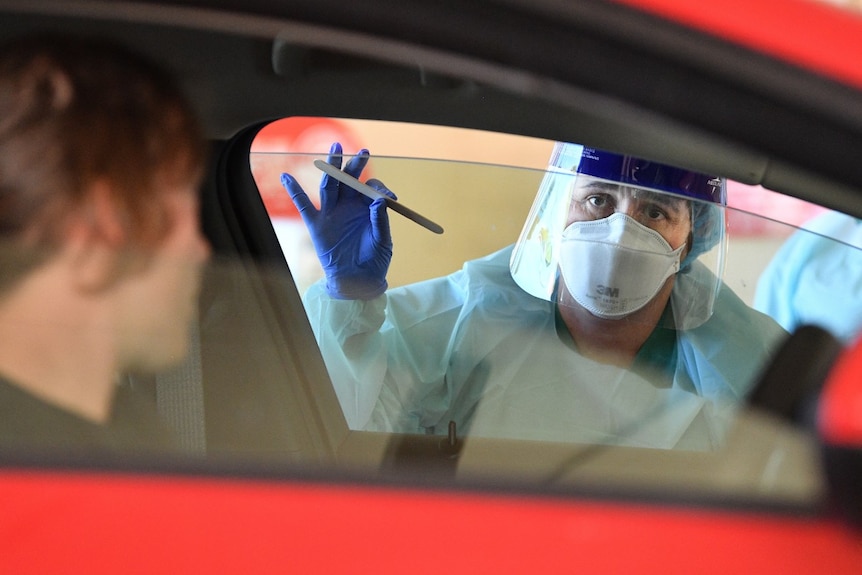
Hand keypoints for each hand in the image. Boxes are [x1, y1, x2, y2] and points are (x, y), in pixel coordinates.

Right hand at [281, 142, 393, 298]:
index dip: (378, 188)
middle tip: (363, 153)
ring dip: (331, 167)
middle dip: (355, 165)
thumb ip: (380, 221)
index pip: (370, 188)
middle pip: (349, 180)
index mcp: (366, 208)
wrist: (359, 281)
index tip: (388, 197)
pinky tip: (286, 177)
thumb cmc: (374, 260)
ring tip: (335, 149)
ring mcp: (331, 213)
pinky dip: (294, 191)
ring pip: (329, 185)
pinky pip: (303, 205)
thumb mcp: (383, 241)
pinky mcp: (316, 225)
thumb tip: (380, 200)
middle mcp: (348, 206)